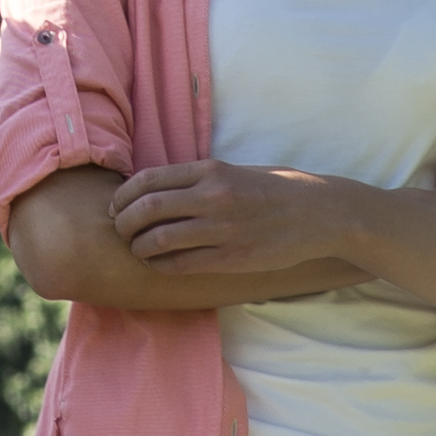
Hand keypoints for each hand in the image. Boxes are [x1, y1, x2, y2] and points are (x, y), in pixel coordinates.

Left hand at [109, 160, 370, 279]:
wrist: (318, 214)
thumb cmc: (274, 189)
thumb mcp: (233, 171)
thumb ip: (196, 179)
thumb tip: (152, 192)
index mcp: (210, 170)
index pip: (147, 180)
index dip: (123, 196)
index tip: (117, 206)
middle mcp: (212, 196)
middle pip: (146, 209)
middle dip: (123, 222)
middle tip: (120, 230)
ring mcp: (222, 229)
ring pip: (159, 239)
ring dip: (139, 247)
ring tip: (138, 249)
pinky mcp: (232, 258)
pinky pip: (182, 264)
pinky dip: (161, 266)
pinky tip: (158, 264)